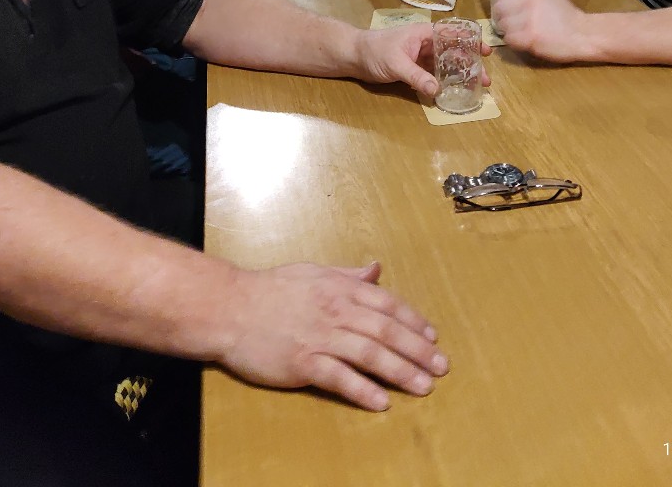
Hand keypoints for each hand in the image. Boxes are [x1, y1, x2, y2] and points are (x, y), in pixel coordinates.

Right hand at [219, 260, 447, 410]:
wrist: (230, 307)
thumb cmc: (270, 289)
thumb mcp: (312, 272)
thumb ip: (347, 275)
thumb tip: (375, 270)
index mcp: (339, 287)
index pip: (387, 303)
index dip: (413, 321)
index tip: (432, 337)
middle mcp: (336, 310)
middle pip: (386, 330)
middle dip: (417, 350)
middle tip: (441, 367)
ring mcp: (320, 336)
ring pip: (370, 354)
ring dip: (400, 372)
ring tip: (424, 387)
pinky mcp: (303, 362)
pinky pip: (339, 378)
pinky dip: (362, 390)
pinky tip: (381, 402)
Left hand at [352, 23, 490, 97]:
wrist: (354, 56)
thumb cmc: (375, 51)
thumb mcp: (397, 63)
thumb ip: (416, 76)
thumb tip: (436, 90)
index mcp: (424, 34)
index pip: (453, 34)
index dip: (471, 41)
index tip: (486, 52)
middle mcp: (426, 44)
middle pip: (453, 52)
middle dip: (470, 63)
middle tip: (485, 79)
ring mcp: (420, 57)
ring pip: (445, 65)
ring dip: (459, 74)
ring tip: (474, 87)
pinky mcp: (413, 69)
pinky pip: (433, 75)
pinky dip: (444, 81)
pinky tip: (453, 91)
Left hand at [493, 0, 585, 62]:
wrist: (582, 34)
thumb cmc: (565, 13)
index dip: (503, 2)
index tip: (510, 9)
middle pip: (499, 9)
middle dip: (504, 18)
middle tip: (515, 24)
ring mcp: (528, 18)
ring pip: (502, 25)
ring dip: (510, 31)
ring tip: (522, 33)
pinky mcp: (529, 36)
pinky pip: (508, 39)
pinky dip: (515, 43)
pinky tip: (526, 41)